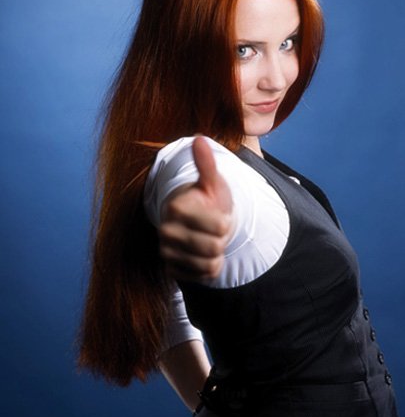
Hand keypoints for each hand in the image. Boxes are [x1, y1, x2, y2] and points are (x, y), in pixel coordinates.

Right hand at [159, 137, 233, 280]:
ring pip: (209, 263)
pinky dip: (210, 267)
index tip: (218, 213)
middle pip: (215, 247)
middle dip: (222, 239)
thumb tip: (200, 139)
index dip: (226, 221)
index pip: (220, 226)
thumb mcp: (212, 182)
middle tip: (215, 230)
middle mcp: (166, 231)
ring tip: (210, 240)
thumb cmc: (206, 199)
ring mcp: (167, 252)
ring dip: (217, 253)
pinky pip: (203, 276)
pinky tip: (204, 254)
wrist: (195, 221)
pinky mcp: (172, 269)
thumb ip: (206, 164)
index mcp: (176, 207)